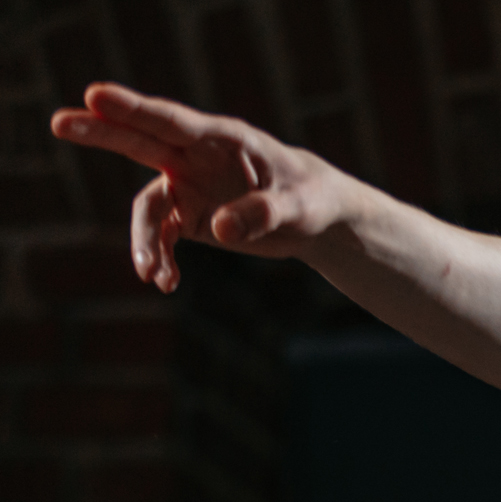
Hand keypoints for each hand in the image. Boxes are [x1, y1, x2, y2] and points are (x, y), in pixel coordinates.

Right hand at [50, 82, 365, 292]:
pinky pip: (161, 234)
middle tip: (59, 122)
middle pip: (141, 141)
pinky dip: (160, 257)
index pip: (174, 121)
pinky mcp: (189, 213)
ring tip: (152, 274)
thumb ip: (265, 213)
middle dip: (101, 132)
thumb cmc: (314, 199)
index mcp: (227, 139)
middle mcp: (198, 156)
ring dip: (143, 240)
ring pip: (148, 206)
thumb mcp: (301, 208)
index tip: (96, 94)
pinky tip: (167, 282)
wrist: (316, 216)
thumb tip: (218, 227)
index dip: (135, 108)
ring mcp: (188, 183)